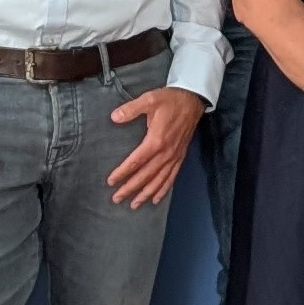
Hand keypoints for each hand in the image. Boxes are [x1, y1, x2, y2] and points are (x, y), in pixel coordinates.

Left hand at [106, 85, 207, 207]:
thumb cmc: (170, 100)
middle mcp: (166, 153)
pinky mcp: (180, 157)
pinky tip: (155, 199)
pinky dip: (163, 190)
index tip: (111, 182)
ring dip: (145, 194)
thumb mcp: (149, 99)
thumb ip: (131, 109)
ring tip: (134, 205)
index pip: (136, 162)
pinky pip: (171, 177)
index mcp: (156, 140)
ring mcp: (174, 156)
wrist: (192, 100)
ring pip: (158, 180)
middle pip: (146, 176)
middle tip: (117, 199)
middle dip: (131, 189)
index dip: (123, 173)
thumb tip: (114, 117)